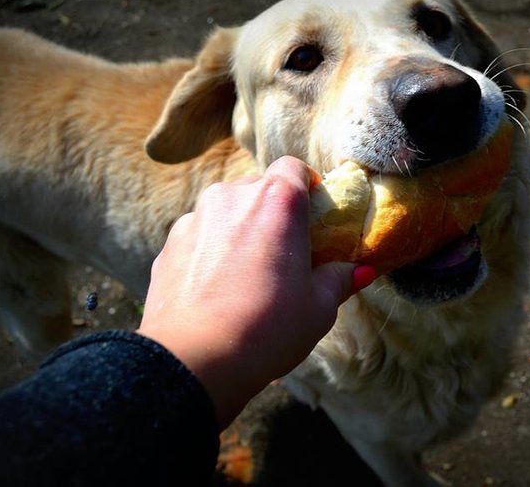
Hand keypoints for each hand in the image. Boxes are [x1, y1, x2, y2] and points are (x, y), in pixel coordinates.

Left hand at [138, 156, 374, 427]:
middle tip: (286, 253)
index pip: (294, 168)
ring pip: (226, 212)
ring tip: (248, 276)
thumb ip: (340, 278)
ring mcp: (194, 218)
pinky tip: (218, 290)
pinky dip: (212, 252)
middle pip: (259, 189)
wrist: (194, 361)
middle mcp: (231, 196)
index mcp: (277, 200)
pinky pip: (200, 236)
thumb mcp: (319, 307)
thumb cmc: (267, 328)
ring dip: (240, 231)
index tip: (314, 220)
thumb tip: (360, 270)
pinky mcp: (168, 244)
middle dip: (273, 213)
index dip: (307, 189)